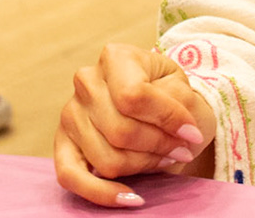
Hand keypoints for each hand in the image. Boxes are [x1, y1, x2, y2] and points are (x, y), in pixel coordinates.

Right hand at [53, 43, 216, 207]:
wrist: (154, 108)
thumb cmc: (170, 96)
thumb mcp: (182, 87)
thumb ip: (179, 104)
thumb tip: (182, 135)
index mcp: (115, 57)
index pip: (133, 96)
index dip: (166, 120)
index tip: (192, 133)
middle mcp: (86, 81)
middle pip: (120, 131)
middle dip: (158, 147)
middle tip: (180, 149)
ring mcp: (70, 113)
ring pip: (106, 158)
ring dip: (143, 166)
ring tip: (162, 158)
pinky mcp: (63, 143)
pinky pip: (71, 177)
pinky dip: (102, 193)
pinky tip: (131, 197)